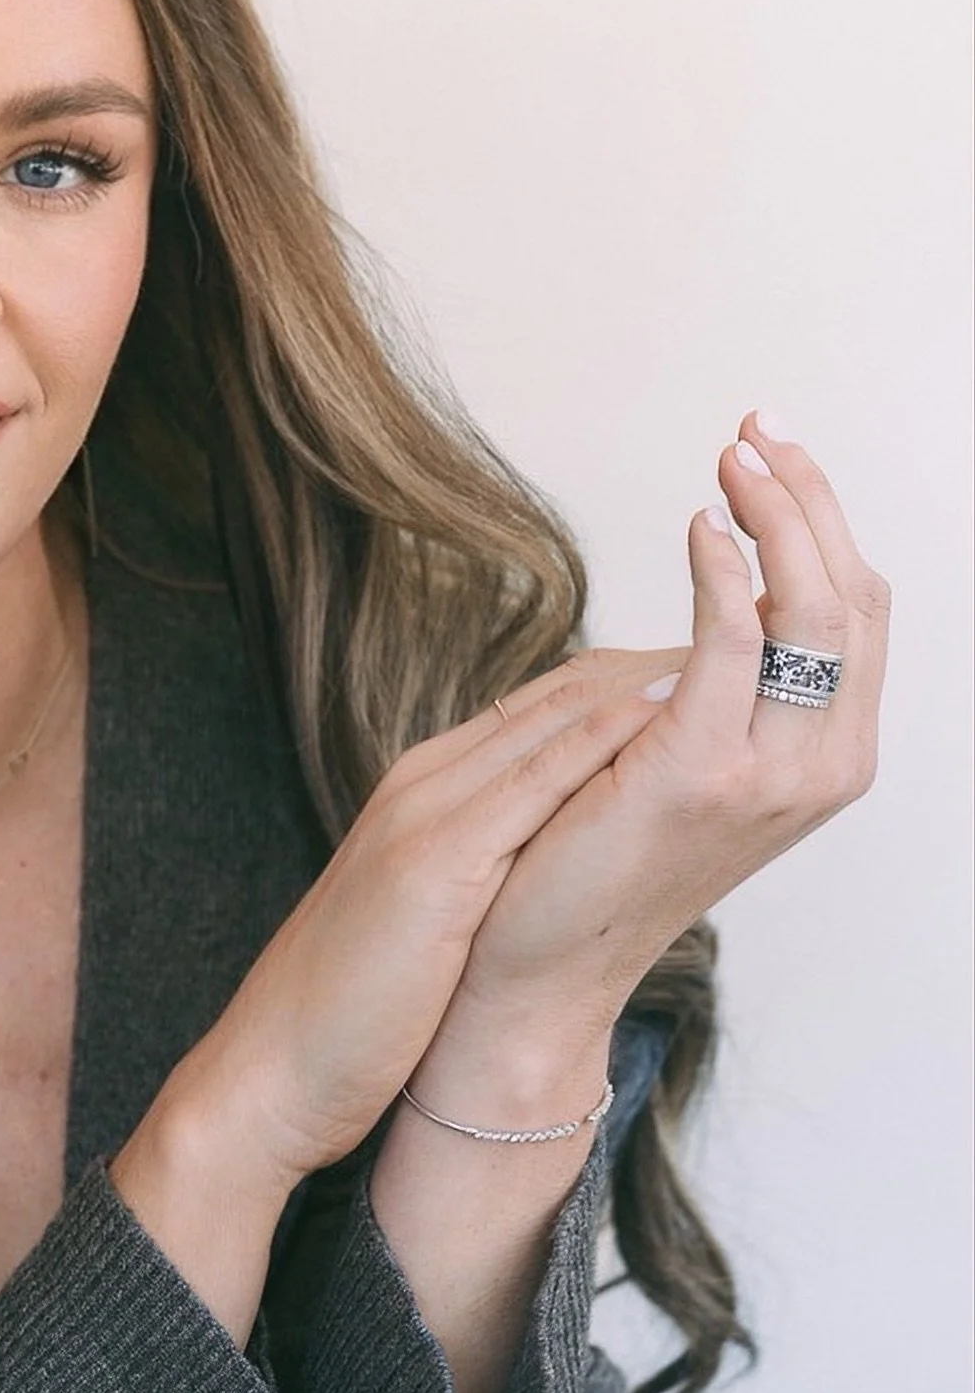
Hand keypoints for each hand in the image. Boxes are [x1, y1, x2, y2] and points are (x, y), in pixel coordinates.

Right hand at [147, 642, 678, 1196]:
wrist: (275, 1066)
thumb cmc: (355, 1006)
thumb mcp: (431, 911)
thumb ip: (484, 864)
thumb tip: (557, 861)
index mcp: (426, 792)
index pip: (541, 707)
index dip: (629, 682)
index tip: (711, 675)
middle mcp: (428, 782)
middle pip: (558, 692)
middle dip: (655, 663)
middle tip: (748, 642)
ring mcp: (428, 815)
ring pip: (552, 717)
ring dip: (645, 681)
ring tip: (731, 657)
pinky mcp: (436, 863)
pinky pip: (534, 783)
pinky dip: (602, 741)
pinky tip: (668, 720)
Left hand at [441, 412, 887, 1045]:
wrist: (535, 965)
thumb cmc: (591, 857)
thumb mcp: (680, 756)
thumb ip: (718, 686)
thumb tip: (731, 592)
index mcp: (825, 755)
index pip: (858, 610)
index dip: (822, 520)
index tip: (769, 451)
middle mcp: (822, 766)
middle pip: (853, 595)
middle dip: (809, 498)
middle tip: (754, 428)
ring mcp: (772, 775)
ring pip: (816, 608)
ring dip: (776, 515)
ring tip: (732, 456)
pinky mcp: (702, 773)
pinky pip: (736, 643)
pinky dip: (726, 572)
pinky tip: (700, 526)